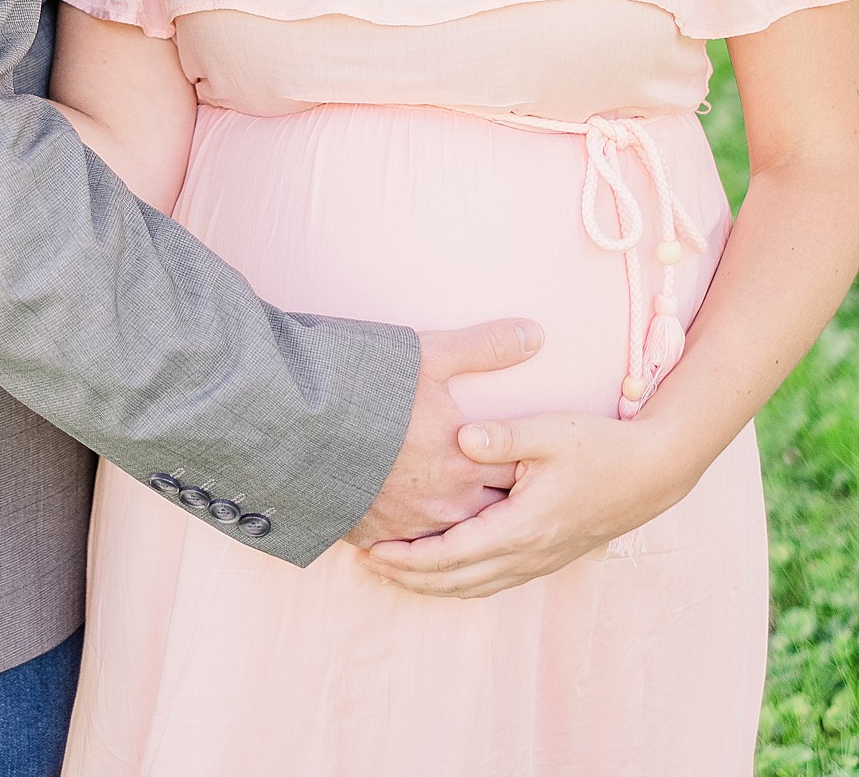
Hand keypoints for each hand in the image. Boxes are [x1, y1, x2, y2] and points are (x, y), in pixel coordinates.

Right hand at [344, 320, 543, 546]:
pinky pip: (410, 549)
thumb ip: (486, 347)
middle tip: (498, 483)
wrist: (297, 424)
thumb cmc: (366, 385)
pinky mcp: (375, 538)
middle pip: (490, 510)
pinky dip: (418, 537)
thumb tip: (535, 332)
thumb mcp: (429, 355)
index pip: (515, 471)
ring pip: (453, 535)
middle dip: (496, 497)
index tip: (525, 454)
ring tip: (458, 503)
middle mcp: (447, 504)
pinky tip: (415, 520)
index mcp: (467, 463)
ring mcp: (410, 527)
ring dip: (459, 520)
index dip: (520, 460)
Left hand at [364, 410, 699, 596]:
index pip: (453, 555)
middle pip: (457, 581)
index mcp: (522, 526)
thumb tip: (460, 437)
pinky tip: (444, 569)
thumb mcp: (549, 432)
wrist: (652, 473)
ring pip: (475, 587)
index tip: (373, 548)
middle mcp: (529, 554)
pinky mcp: (548, 556)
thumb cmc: (599, 446)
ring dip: (432, 584)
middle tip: (367, 562)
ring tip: (394, 570)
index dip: (409, 557)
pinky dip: (460, 581)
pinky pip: (494, 582)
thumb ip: (503, 436)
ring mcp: (540, 560)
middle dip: (409, 576)